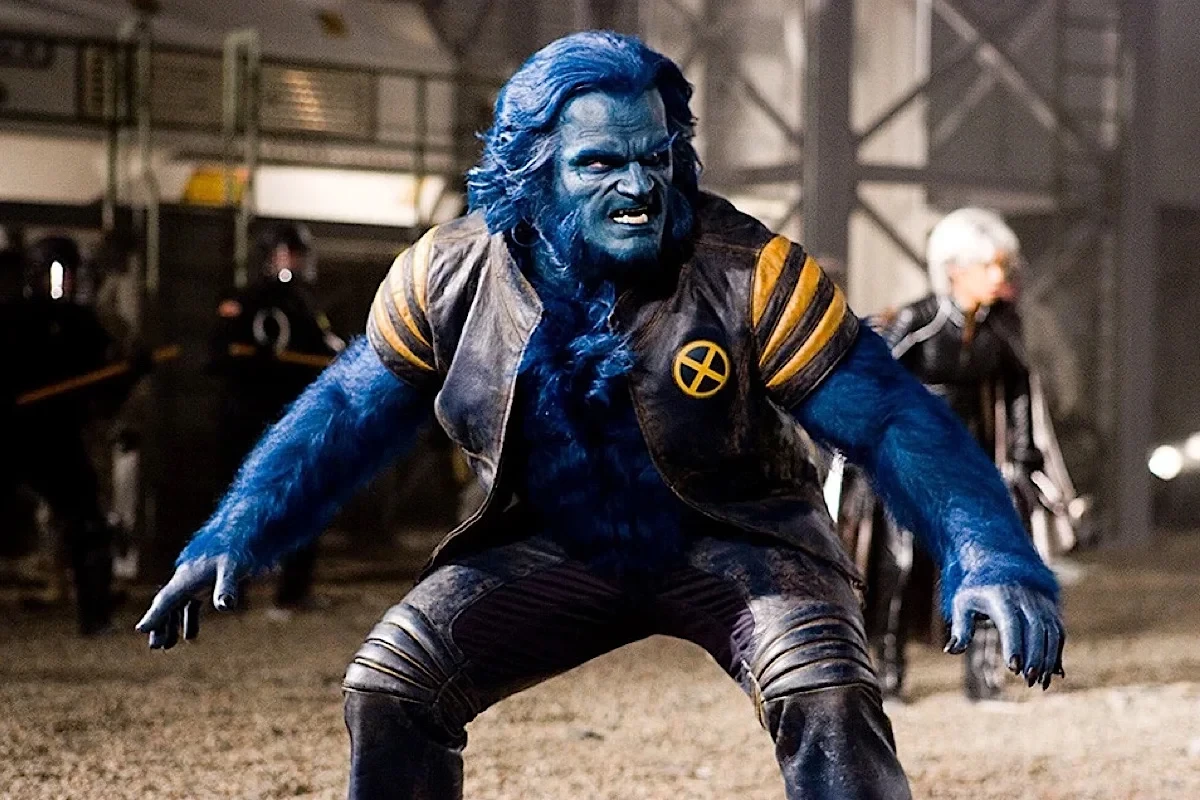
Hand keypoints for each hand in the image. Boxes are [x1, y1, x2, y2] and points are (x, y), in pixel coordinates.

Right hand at [135, 553, 243, 648]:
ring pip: (175, 606)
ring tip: (167, 646)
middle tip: (155, 646)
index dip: (155, 615)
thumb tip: (226, 606)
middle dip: (160, 624)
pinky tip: (189, 636)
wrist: (237, 531)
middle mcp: (185, 579)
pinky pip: (188, 604)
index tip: (141, 630)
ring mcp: (192, 581)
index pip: (166, 599)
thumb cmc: (233, 550)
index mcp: (186, 577)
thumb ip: (227, 587)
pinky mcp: (202, 583)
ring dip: (170, 624)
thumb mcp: (232, 568)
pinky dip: (186, 619)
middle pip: (167, 604)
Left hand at [944, 583, 1064, 688]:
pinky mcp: (1051, 613)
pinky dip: (1056, 654)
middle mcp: (1026, 601)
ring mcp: (1041, 606)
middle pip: (1036, 630)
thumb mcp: (963, 603)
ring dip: (1048, 659)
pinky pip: (1058, 634)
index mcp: (1002, 599)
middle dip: (1035, 657)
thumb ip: (960, 627)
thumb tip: (950, 650)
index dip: (1014, 645)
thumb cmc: (978, 591)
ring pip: (1051, 634)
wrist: (1003, 567)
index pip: (1011, 623)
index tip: (1013, 667)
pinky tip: (1050, 674)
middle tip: (1028, 680)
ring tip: (1040, 683)